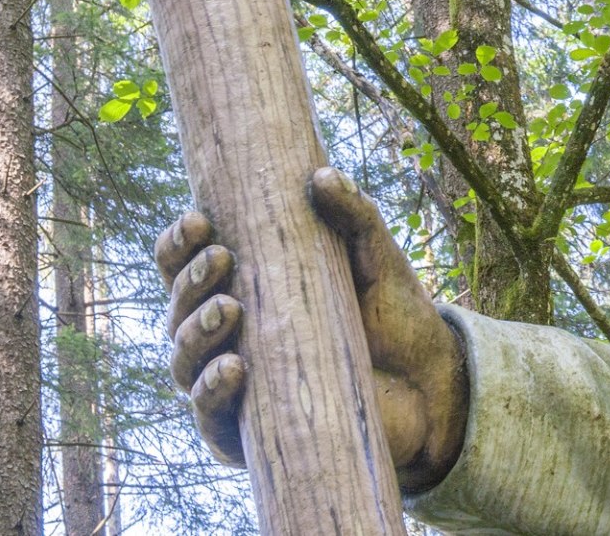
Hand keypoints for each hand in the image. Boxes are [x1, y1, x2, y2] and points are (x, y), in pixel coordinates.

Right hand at [155, 168, 469, 489]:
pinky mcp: (251, 435)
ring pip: (183, 362)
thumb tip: (321, 175)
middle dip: (190, 282)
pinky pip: (212, 419)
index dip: (179, 243)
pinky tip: (234, 369)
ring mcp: (234, 387)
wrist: (431, 384)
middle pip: (178, 309)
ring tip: (229, 310)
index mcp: (244, 288)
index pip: (186, 264)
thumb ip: (353, 214)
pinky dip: (211, 394)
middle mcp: (227, 337)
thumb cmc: (394, 314)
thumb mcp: (377, 256)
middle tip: (222, 259)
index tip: (198, 220)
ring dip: (194, 333)